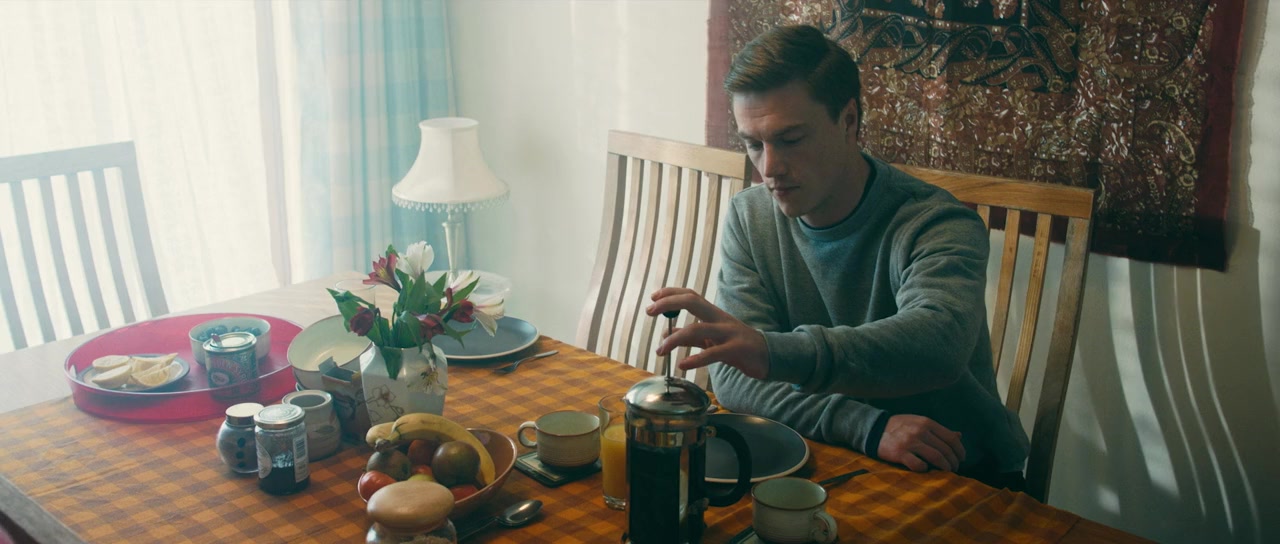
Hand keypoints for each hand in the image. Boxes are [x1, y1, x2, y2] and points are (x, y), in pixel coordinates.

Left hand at [645, 287, 769, 378]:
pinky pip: (713, 353)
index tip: (653, 297)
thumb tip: (665, 335)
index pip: (691, 295)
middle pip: (693, 302)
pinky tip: (682, 365)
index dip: (671, 293)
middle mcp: (720, 318)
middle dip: (669, 303)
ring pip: (698, 329)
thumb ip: (690, 336)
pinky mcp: (736, 350)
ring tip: (660, 350)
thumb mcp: (712, 339)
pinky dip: (695, 359)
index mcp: (714, 313)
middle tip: (649, 311)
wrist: (770, 356)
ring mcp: (729, 333)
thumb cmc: (737, 346)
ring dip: (675, 339)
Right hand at [876, 415, 965, 472]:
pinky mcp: (900, 453)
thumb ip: (939, 430)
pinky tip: (925, 470)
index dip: (960, 451)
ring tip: (946, 472)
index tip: (961, 459)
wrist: (874, 429)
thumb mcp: (920, 423)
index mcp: (926, 422)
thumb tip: (959, 436)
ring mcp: (910, 442)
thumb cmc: (900, 427)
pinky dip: (925, 469)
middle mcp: (920, 431)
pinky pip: (918, 465)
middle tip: (954, 468)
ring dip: (944, 468)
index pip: (951, 438)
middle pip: (945, 450)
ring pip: (936, 458)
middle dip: (953, 462)